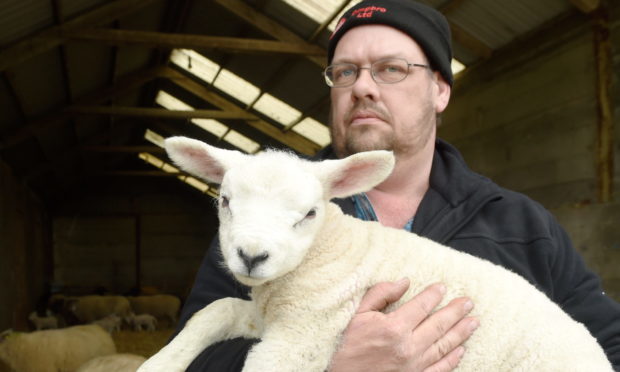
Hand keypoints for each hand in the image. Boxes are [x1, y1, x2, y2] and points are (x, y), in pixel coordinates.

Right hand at [328, 279, 477, 371]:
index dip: (434, 295)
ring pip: (444, 345)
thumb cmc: (349, 347)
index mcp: (394, 327)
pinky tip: (461, 349)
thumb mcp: (358, 315)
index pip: (421, 306)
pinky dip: (453, 358)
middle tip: (469, 302)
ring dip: (461, 332)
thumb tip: (403, 282)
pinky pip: (441, 368)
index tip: (443, 287)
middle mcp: (408, 347)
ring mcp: (415, 366)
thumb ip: (380, 294)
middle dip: (456, 311)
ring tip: (474, 321)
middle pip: (439, 324)